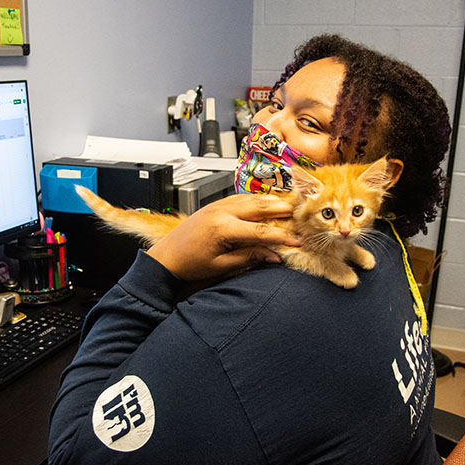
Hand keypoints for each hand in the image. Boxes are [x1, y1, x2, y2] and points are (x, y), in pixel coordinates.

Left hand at [147, 193, 301, 281]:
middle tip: (299, 214)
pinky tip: (264, 202)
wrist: (166, 258)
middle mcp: (220, 212)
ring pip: (250, 199)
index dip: (281, 237)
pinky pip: (239, 198)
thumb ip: (249, 257)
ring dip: (270, 201)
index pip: (260, 231)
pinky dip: (255, 200)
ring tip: (287, 205)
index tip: (296, 241)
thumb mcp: (222, 265)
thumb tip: (273, 255)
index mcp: (223, 228)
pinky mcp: (214, 206)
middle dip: (281, 210)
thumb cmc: (189, 264)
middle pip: (259, 207)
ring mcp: (217, 206)